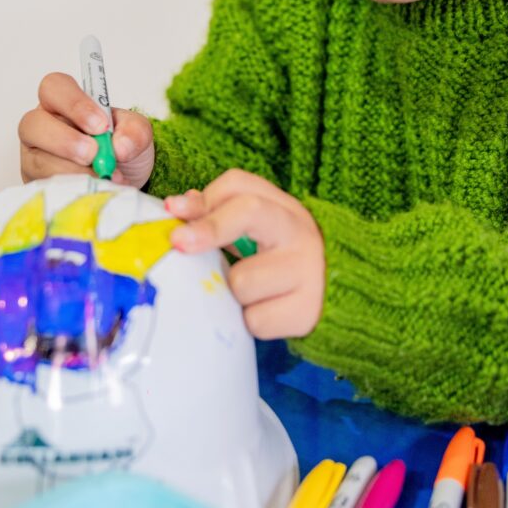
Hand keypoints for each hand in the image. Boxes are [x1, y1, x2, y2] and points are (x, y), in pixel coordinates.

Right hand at [19, 72, 154, 188]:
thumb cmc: (121, 149)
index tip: (101, 125)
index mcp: (64, 104)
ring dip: (72, 171)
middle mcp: (43, 128)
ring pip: (38, 160)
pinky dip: (73, 189)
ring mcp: (36, 158)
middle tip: (94, 154)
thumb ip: (135, 131)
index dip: (75, 104)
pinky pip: (45, 187)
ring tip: (103, 176)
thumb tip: (120, 147)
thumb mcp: (137, 133)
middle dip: (66, 140)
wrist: (123, 182)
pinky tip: (94, 190)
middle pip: (33, 124)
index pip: (54, 88)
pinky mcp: (38, 185)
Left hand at [165, 169, 324, 339]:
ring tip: (250, 292)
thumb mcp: (255, 230)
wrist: (335, 294)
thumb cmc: (279, 257)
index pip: (239, 187)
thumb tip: (177, 207)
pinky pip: (254, 320)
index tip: (172, 210)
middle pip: (248, 212)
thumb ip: (216, 212)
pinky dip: (250, 320)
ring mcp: (307, 271)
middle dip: (209, 227)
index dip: (203, 200)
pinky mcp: (306, 311)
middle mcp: (298, 232)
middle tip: (179, 243)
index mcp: (281, 207)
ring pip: (240, 281)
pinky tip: (264, 311)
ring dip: (232, 292)